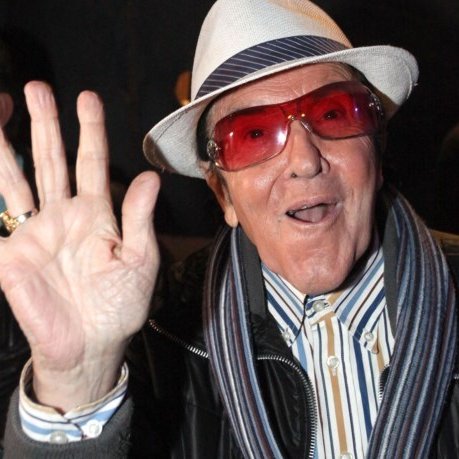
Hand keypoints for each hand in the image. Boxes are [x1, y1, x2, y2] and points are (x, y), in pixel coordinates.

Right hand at [0, 82, 159, 410]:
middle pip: (52, 162)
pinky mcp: (13, 256)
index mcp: (96, 214)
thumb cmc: (121, 304)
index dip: (90, 131)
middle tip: (39, 88)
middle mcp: (64, 216)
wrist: (94, 345)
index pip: (92, 163)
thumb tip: (149, 178)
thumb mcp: (140, 259)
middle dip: (46, 126)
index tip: (88, 99)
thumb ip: (139, 218)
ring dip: (7, 149)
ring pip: (17, 182)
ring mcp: (35, 233)